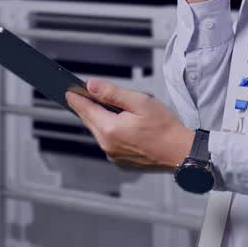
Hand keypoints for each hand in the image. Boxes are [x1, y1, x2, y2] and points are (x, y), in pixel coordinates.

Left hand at [65, 78, 194, 170]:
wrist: (180, 153)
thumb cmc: (165, 126)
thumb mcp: (140, 102)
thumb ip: (112, 93)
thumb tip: (91, 86)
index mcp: (110, 129)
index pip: (86, 109)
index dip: (76, 98)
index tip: (67, 91)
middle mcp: (107, 145)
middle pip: (91, 121)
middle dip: (88, 108)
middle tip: (83, 95)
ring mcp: (113, 156)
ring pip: (100, 133)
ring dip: (101, 120)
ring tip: (108, 108)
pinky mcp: (121, 162)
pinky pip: (109, 143)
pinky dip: (111, 133)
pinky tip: (122, 126)